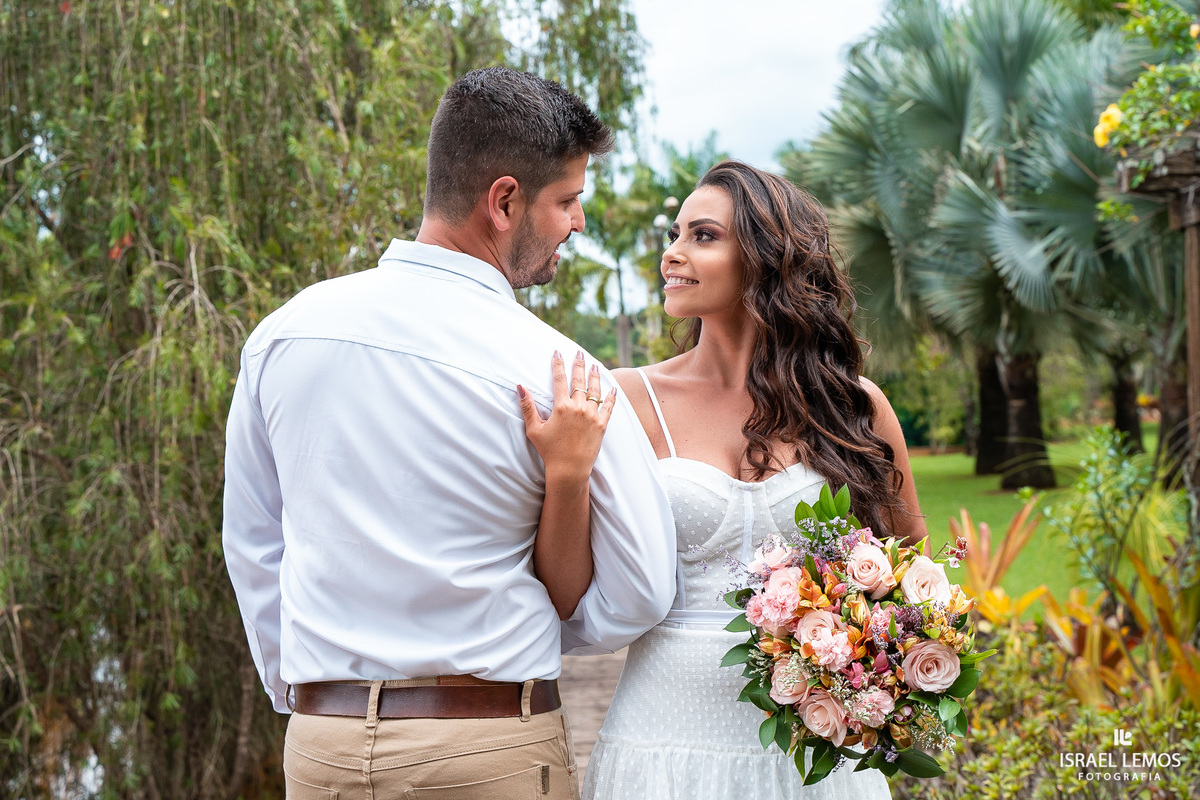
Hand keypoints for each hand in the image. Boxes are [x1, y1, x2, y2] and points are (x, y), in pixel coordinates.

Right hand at [518, 350, 617, 481]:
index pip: (559, 379)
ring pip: (595, 390)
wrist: (570, 469)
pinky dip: (611, 397)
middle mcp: (579, 408)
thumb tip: (520, 387)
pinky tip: (613, 389)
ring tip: (594, 366)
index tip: (557, 352)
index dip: (558, 364)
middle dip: (579, 364)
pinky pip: (609, 407)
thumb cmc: (550, 451)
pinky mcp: (602, 425)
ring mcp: (592, 416)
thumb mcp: (534, 429)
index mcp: (561, 407)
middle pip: (579, 380)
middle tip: (580, 353)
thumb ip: (527, 407)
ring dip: (594, 376)